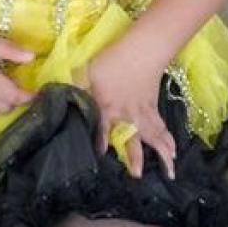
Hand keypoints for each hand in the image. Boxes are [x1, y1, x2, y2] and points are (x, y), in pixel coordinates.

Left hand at [87, 40, 175, 179]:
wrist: (142, 50)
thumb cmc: (112, 60)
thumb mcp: (87, 71)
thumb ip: (73, 85)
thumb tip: (53, 94)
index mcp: (107, 107)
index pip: (101, 130)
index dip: (100, 143)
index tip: (99, 157)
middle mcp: (127, 115)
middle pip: (132, 140)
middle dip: (135, 158)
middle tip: (138, 176)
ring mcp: (143, 112)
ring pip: (153, 136)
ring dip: (161, 153)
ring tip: (170, 171)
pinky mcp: (153, 106)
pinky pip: (162, 126)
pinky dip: (168, 139)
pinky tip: (174, 149)